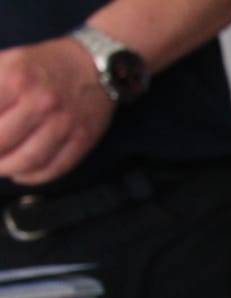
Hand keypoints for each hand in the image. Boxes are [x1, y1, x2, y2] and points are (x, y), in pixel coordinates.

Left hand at [0, 38, 114, 185]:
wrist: (94, 65)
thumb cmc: (44, 64)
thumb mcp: (7, 61)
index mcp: (16, 79)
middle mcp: (41, 103)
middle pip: (1, 142)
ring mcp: (64, 123)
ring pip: (28, 159)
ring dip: (6, 169)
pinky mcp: (82, 139)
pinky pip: (55, 167)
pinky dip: (33, 177)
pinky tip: (20, 174)